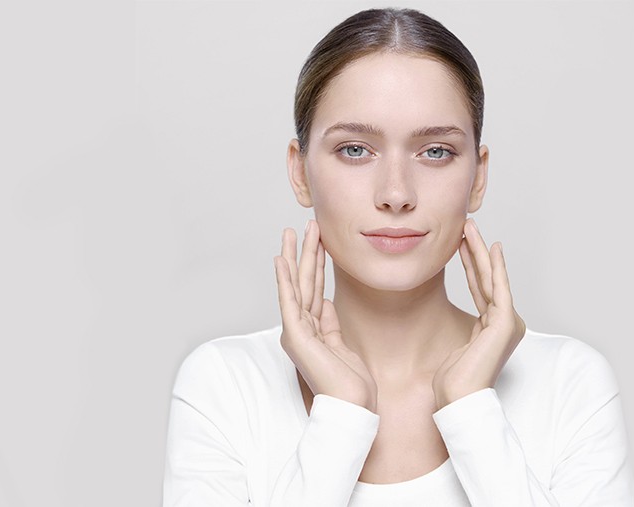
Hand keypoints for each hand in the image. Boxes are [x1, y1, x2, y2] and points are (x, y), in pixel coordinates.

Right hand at [274, 220, 377, 412]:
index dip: (316, 263)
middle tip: (307, 225)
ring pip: (296, 285)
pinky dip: (284, 279)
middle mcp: (300, 329)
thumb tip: (324, 302)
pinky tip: (281, 259)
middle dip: (305, 252)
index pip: (313, 289)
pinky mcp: (296, 336)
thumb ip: (330, 323)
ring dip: (295, 256)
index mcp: (311, 330)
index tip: (318, 241)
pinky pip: (289, 301)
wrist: (352, 406)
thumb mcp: (343, 345)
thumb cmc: (350, 383)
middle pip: (303, 282)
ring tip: (294, 231)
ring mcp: (296, 331)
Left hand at [434, 218, 526, 410]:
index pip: (480, 289)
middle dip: (476, 251)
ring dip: (480, 251)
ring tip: (470, 228)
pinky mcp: (505, 322)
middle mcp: (505, 323)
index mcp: (493, 329)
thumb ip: (462, 329)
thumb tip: (450, 318)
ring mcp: (507, 323)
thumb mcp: (455, 346)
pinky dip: (495, 267)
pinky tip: (491, 248)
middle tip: (467, 226)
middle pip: (486, 280)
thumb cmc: (452, 381)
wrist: (458, 399)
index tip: (462, 244)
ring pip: (491, 279)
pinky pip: (498, 288)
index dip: (471, 265)